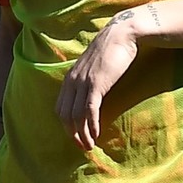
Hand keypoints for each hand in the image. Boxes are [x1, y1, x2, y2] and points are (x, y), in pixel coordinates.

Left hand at [55, 10, 139, 150]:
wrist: (121, 35)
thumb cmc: (111, 51)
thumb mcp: (94, 68)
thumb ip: (89, 80)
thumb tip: (91, 95)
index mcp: (70, 78)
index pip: (60, 108)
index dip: (66, 126)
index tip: (75, 137)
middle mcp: (72, 81)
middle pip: (65, 115)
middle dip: (72, 134)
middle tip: (82, 147)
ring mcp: (83, 82)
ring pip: (76, 116)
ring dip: (82, 134)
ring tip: (89, 146)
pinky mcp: (96, 84)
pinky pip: (89, 110)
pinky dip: (91, 125)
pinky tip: (95, 135)